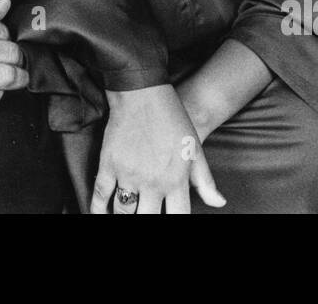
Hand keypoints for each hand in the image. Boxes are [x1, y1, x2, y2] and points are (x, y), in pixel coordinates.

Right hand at [91, 85, 225, 213]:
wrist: (143, 93)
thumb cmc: (173, 119)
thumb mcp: (195, 149)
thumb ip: (205, 180)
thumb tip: (219, 203)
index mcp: (176, 181)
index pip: (177, 217)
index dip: (174, 223)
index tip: (167, 218)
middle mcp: (153, 182)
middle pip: (146, 219)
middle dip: (145, 221)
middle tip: (146, 214)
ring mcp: (128, 174)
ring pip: (123, 212)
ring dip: (124, 217)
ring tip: (128, 215)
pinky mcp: (108, 165)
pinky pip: (100, 196)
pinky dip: (98, 209)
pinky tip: (101, 214)